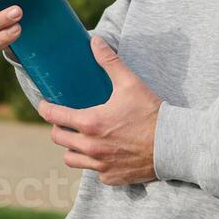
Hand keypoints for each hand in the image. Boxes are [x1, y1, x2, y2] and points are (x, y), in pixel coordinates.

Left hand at [41, 37, 161, 186]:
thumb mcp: (130, 83)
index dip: (45, 108)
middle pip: (58, 139)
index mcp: (90, 123)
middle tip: (65, 120)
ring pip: (70, 158)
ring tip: (80, 138)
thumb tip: (95, 41)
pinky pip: (92, 171)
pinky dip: (93, 162)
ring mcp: (100, 165)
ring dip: (72, 148)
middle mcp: (90, 147)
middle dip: (58, 127)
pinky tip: (103, 152)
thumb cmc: (151, 113)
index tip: (45, 104)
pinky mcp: (111, 177)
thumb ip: (110, 62)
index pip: (54, 116)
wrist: (173, 145)